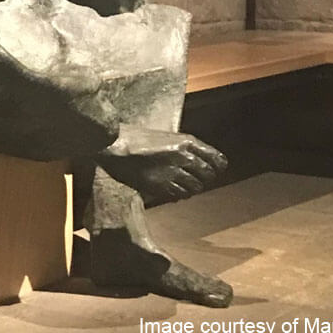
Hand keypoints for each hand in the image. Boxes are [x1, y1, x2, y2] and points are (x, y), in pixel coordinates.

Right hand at [97, 125, 227, 202]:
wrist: (115, 146)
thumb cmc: (135, 138)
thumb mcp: (165, 137)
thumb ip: (183, 148)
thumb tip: (197, 160)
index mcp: (187, 141)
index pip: (217, 159)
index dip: (217, 167)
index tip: (214, 170)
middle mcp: (185, 157)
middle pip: (208, 175)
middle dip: (204, 179)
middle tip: (195, 179)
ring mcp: (174, 172)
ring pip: (195, 187)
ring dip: (190, 188)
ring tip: (181, 185)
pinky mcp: (162, 186)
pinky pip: (179, 195)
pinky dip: (178, 194)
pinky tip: (171, 190)